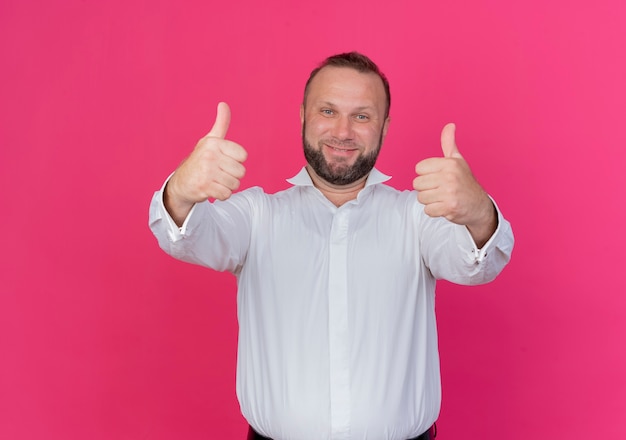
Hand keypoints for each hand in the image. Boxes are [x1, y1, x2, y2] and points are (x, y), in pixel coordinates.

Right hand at [165, 102, 247, 223]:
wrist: (181, 182)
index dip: (236, 161)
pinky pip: (226, 194)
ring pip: (235, 184)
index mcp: (214, 143)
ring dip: (228, 186)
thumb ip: (221, 124)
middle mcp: (210, 155)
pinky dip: (222, 195)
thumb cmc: (200, 159)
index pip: (243, 156)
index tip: (224, 160)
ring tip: (215, 181)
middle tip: (219, 173)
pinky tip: (212, 189)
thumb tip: (223, 104)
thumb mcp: (210, 140)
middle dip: (233, 176)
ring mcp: (206, 172)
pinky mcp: (204, 187)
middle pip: (241, 172)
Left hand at [413, 124, 495, 243]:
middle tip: (440, 189)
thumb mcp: (458, 160)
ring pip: (421, 197)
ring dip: (430, 200)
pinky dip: (434, 211)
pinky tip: (444, 207)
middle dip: (426, 189)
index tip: (438, 177)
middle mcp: (450, 176)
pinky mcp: (449, 207)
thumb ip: (449, 143)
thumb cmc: (465, 182)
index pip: (419, 168)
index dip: (426, 175)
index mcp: (449, 163)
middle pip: (417, 184)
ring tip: (442, 198)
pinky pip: (427, 210)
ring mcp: (449, 192)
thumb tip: (449, 125)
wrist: (479, 206)